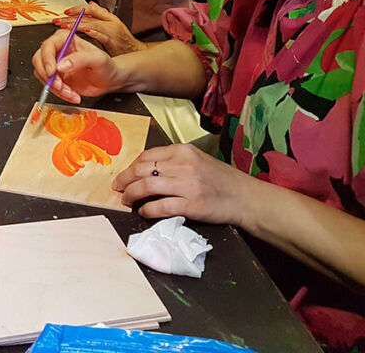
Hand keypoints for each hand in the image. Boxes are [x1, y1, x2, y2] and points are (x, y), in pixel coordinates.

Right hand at [31, 28, 120, 102]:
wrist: (109, 80)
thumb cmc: (106, 66)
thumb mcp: (97, 59)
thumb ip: (79, 59)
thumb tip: (61, 65)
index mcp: (65, 39)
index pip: (47, 46)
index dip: (47, 59)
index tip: (53, 72)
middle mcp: (57, 50)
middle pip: (39, 60)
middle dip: (48, 76)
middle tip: (60, 86)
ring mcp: (55, 64)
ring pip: (42, 76)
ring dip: (55, 88)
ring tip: (71, 93)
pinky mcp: (55, 78)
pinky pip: (48, 86)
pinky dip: (59, 93)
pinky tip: (72, 95)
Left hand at [53, 2, 145, 55]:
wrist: (134, 53)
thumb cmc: (121, 41)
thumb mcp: (110, 25)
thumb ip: (99, 16)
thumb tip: (89, 5)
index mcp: (108, 17)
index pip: (90, 9)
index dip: (77, 9)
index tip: (65, 12)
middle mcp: (110, 21)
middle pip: (88, 16)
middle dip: (71, 18)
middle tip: (57, 20)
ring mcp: (111, 30)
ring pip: (91, 24)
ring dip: (76, 25)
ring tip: (64, 26)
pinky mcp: (113, 41)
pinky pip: (100, 35)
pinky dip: (92, 33)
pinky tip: (83, 32)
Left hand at [112, 144, 257, 224]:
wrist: (246, 198)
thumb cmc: (221, 180)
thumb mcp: (197, 160)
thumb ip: (173, 162)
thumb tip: (144, 171)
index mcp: (183, 151)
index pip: (146, 156)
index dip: (130, 167)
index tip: (123, 175)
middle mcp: (184, 165)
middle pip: (142, 170)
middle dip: (125, 180)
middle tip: (118, 189)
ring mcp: (188, 185)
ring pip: (147, 187)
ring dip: (131, 195)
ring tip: (127, 201)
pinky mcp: (192, 205)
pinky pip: (161, 207)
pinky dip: (147, 210)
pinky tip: (144, 212)